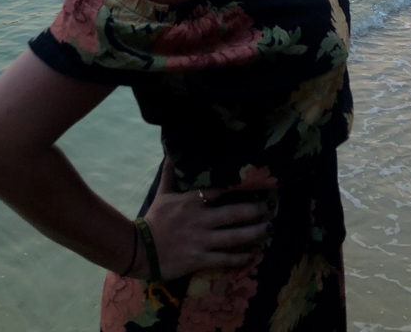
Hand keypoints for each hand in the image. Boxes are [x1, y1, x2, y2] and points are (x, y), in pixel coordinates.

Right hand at [136, 160, 269, 280]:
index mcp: (192, 201)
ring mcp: (202, 240)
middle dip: (254, 210)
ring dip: (253, 232)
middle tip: (269, 207)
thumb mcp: (162, 194)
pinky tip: (252, 255)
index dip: (239, 187)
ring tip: (268, 228)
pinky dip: (239, 257)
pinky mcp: (200, 258)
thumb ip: (169, 174)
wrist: (141, 249)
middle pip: (233, 213)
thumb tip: (170, 153)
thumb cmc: (154, 220)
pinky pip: (224, 258)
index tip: (255, 184)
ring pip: (234, 236)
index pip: (219, 191)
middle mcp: (201, 219)